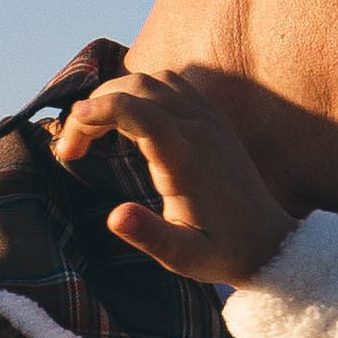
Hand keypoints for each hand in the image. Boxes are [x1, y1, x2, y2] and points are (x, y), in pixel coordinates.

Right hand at [51, 67, 297, 286]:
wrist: (268, 244)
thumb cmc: (222, 253)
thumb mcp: (184, 258)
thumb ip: (149, 236)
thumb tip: (115, 217)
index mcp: (187, 158)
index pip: (133, 110)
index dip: (93, 114)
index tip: (68, 146)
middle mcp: (199, 128)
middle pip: (135, 86)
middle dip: (95, 106)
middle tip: (74, 146)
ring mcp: (209, 118)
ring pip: (151, 80)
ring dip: (115, 95)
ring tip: (96, 131)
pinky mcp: (213, 118)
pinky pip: (170, 83)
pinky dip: (140, 91)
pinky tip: (128, 120)